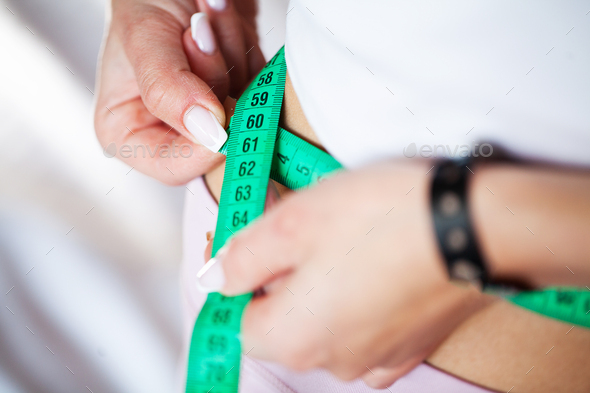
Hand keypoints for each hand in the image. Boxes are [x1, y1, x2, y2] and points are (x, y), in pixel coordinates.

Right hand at [95, 0, 264, 184]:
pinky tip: (222, 22)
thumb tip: (209, 133)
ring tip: (205, 16)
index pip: (175, 168)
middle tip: (198, 30)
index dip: (206, 145)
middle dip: (215, 78)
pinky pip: (262, 88)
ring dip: (232, 53)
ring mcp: (209, 113)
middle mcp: (170, 130)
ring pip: (244, 111)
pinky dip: (247, 49)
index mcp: (129, 132)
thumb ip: (168, 89)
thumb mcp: (144, 38)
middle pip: (217, 139)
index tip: (223, 107)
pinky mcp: (237, 93)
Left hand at [198, 161, 488, 387]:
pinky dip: (358, 301)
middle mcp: (332, 361)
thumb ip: (243, 257)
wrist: (470, 224)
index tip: (258, 243)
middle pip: (283, 322)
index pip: (239, 320)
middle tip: (308, 232)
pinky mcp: (409, 346)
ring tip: (348, 242)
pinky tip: (374, 267)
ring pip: (324, 322)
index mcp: (294, 338)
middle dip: (284, 279)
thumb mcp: (292, 222)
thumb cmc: (380, 218)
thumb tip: (218, 279)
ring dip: (323, 286)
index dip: (242, 278)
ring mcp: (376, 359)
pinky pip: (363, 327)